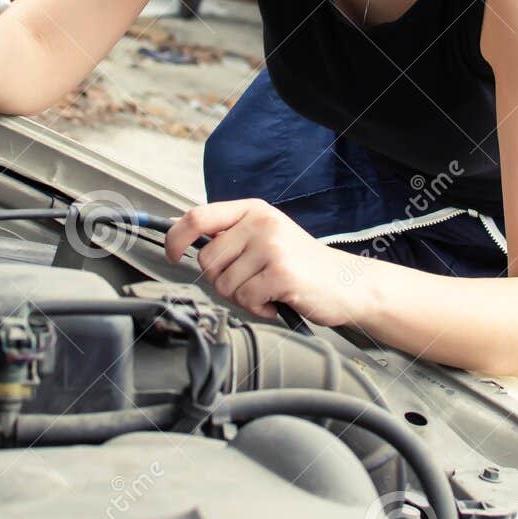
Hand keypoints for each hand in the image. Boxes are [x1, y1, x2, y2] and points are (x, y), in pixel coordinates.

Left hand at [164, 199, 370, 326]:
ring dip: (243, 297)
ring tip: (267, 290)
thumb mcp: (264, 237)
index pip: (198, 217)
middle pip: (207, 260)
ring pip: (225, 284)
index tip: (170, 254)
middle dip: (221, 281)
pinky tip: (276, 300)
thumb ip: (228, 235)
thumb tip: (179, 233)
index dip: (175, 237)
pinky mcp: (281, 272)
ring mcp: (272, 246)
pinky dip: (258, 308)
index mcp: (252, 210)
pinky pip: (246, 299)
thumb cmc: (300, 264)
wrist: (346, 282)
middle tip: (249, 283)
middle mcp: (261, 223)